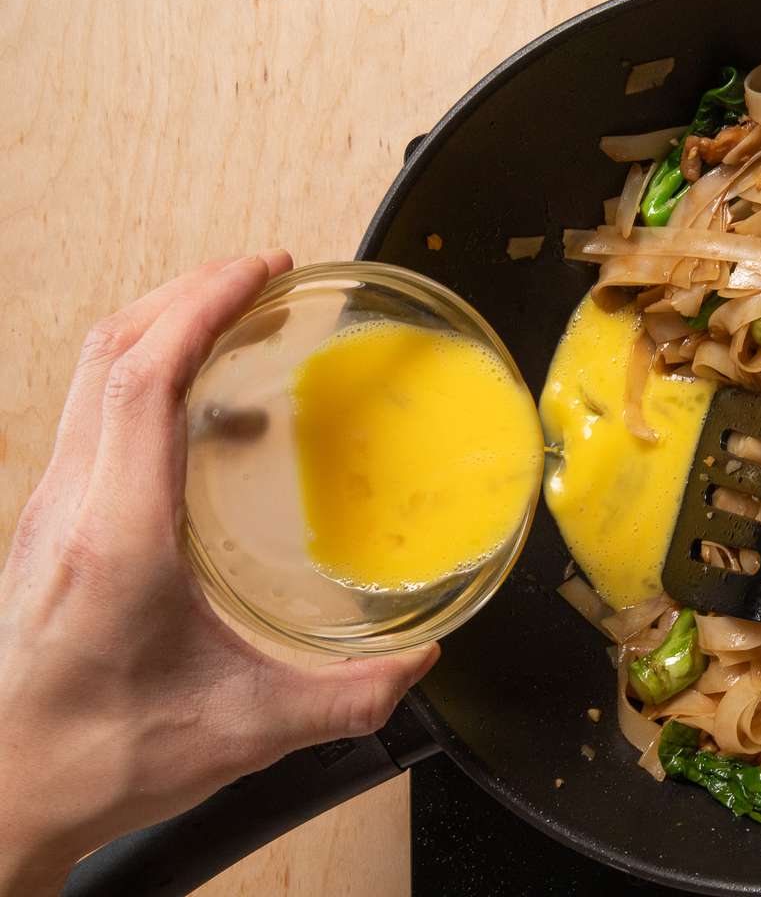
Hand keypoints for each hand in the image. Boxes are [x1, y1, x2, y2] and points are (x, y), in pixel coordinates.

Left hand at [0, 255, 438, 895]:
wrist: (4, 790)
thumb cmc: (95, 757)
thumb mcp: (245, 730)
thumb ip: (349, 696)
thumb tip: (419, 662)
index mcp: (117, 537)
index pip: (145, 378)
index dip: (204, 306)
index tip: (262, 271)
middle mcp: (71, 506)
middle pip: (112, 349)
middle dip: (189, 291)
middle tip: (263, 274)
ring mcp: (50, 509)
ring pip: (94, 374)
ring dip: (163, 325)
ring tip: (237, 317)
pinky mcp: (50, 523)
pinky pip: (95, 414)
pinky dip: (150, 375)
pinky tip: (210, 415)